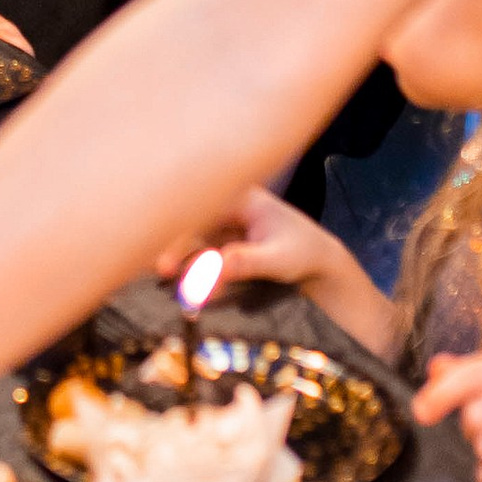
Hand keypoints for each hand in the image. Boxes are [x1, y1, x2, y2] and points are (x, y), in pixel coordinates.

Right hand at [170, 185, 395, 353]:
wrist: (320, 263)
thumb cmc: (304, 254)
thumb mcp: (278, 259)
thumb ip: (246, 261)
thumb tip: (216, 267)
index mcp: (240, 196)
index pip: (201, 207)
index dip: (178, 226)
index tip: (165, 253)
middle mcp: (226, 205)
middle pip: (190, 220)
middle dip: (174, 244)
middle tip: (161, 270)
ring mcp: (222, 223)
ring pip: (190, 237)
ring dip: (180, 258)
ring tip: (172, 283)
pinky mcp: (220, 241)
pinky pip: (197, 252)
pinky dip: (190, 267)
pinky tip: (185, 284)